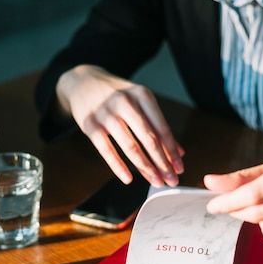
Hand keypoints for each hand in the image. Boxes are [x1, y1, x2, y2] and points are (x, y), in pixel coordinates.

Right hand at [56, 64, 183, 186]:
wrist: (83, 82)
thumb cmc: (116, 95)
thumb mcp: (139, 101)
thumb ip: (157, 126)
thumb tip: (178, 153)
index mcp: (142, 95)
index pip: (161, 128)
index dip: (172, 151)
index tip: (179, 169)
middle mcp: (125, 102)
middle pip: (149, 139)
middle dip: (162, 163)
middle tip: (171, 180)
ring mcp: (106, 113)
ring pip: (130, 146)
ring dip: (145, 167)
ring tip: (155, 181)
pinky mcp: (89, 125)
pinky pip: (106, 150)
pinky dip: (118, 166)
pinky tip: (128, 179)